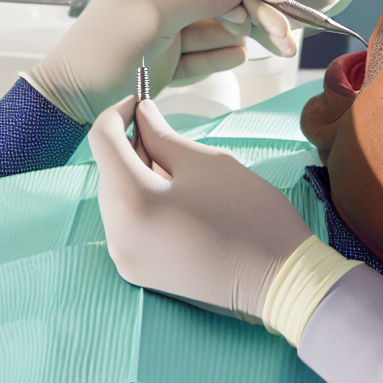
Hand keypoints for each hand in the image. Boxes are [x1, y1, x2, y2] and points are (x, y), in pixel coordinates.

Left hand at [28, 0, 245, 125]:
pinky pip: (197, 58)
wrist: (75, 96)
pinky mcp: (164, 65)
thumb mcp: (153, 16)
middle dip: (233, 15)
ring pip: (205, 34)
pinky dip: (217, 58)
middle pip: (205, 6)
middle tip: (261, 21)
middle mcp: (154, 7)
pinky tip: (239, 56)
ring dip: (230, 37)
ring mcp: (160, 37)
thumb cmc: (101, 48)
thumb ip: (197, 0)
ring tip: (259, 39)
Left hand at [88, 96, 313, 319]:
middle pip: (107, 171)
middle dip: (130, 145)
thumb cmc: (248, 214)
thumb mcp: (205, 163)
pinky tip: (174, 198)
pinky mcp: (136, 271)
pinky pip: (125, 224)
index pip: (102, 140)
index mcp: (132, 201)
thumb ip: (162, 135)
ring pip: (114, 197)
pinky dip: (140, 203)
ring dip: (134, 174)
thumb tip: (140, 114)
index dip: (118, 112)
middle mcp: (117, 234)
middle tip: (165, 134)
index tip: (138, 101)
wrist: (280, 281)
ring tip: (177, 170)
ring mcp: (124, 258)